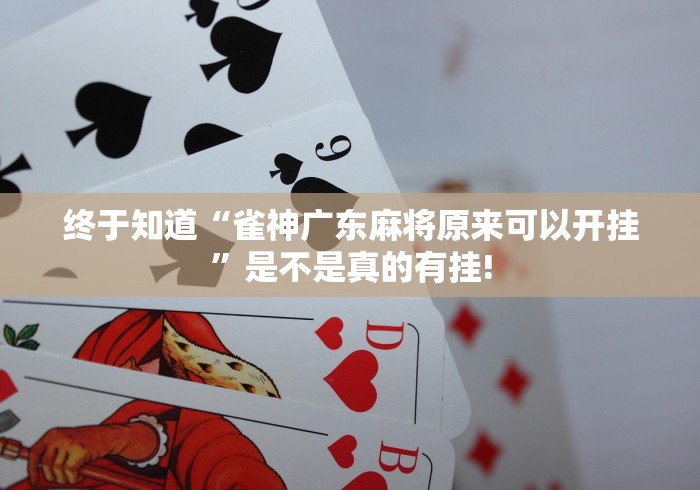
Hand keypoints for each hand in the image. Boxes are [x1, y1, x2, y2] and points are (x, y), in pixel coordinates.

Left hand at [28, 422, 157, 485]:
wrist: (108, 436)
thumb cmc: (87, 441)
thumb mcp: (66, 442)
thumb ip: (52, 452)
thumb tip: (37, 471)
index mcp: (53, 434)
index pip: (34, 453)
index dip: (31, 469)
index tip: (34, 481)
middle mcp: (59, 436)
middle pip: (45, 465)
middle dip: (53, 477)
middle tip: (62, 478)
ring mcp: (70, 443)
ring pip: (58, 470)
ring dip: (65, 479)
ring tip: (73, 476)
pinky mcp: (80, 450)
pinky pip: (70, 472)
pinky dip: (74, 478)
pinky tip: (79, 476)